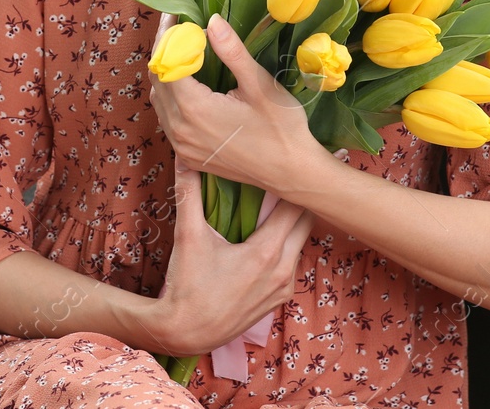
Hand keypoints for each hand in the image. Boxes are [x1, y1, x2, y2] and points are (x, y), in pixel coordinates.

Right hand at [146, 158, 315, 356]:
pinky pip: (291, 262)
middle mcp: (283, 270)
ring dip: (292, 222)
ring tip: (278, 199)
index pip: (296, 206)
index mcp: (267, 253)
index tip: (290, 162)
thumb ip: (189, 193)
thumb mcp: (188, 236)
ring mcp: (283, 287)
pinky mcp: (278, 299)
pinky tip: (267, 233)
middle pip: (306, 222)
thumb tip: (184, 156)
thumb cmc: (187, 285)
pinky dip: (285, 244)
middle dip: (297, 198)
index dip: (293, 182)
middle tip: (287, 174)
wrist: (185, 333)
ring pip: (300, 242)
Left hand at [148, 14, 326, 189]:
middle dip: (165, 50)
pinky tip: (189, 84)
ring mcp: (182, 147)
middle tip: (179, 26)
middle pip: (158, 81)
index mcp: (193, 109)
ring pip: (160, 101)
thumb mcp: (259, 85)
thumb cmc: (282, 129)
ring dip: (167, 74)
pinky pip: (169, 120)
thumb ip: (231, 52)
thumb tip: (211, 20)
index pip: (165, 63)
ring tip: (183, 50)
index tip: (177, 14)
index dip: (168, 36)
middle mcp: (179, 130)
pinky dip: (172, 97)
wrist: (293, 174)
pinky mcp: (190, 157)